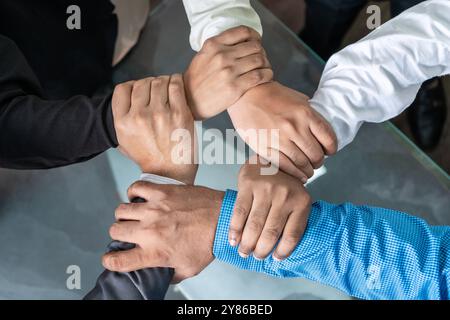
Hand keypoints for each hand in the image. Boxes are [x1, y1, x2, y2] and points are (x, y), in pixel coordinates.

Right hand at [102, 182, 223, 281]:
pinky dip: (133, 193)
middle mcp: (149, 231)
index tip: (112, 259)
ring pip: (120, 211)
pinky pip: (135, 189)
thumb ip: (170, 276)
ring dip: (124, 216)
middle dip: (119, 235)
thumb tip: (161, 277)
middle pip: (115, 231)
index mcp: (154, 253)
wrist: (223, 219)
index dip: (110, 262)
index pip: (117, 261)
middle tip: (129, 234)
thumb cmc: (208, 243)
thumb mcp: (189, 269)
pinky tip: (139, 199)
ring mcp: (154, 209)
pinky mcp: (161, 192)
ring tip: (134, 217)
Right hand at [112, 74, 197, 183]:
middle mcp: (139, 116)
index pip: (122, 89)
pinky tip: (177, 86)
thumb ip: (121, 119)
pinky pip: (176, 85)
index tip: (141, 91)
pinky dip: (177, 81)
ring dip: (164, 81)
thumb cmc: (148, 157)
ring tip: (168, 89)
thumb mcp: (123, 141)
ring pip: (159, 81)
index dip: (132, 87)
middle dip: (150, 84)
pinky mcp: (180, 113)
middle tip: (158, 91)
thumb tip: (125, 98)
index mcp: (122, 122)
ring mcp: (160, 114)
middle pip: (142, 83)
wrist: (169, 173)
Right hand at [184, 26, 272, 119]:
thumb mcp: (203, 55)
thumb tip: (238, 42)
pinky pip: (260, 76)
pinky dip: (267, 75)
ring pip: (259, 60)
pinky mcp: (235, 87)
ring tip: (264, 69)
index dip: (254, 37)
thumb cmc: (197, 80)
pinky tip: (266, 77)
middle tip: (260, 60)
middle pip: (254, 46)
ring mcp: (229, 71)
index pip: (243, 32)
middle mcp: (222, 55)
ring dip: (265, 64)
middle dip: (261, 52)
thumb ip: (219, 46)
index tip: (256, 43)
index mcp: (214, 44)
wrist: (188, 101)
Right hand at [228, 81, 336, 181]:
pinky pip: (285, 166)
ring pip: (302, 163)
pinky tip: (299, 176)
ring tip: (308, 170)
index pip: (328, 139)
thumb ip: (311, 115)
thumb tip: (320, 132)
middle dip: (319, 161)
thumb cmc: (272, 95)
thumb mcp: (298, 99)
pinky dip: (295, 174)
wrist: (247, 94)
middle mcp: (294, 127)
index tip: (329, 152)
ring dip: (308, 170)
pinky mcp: (265, 148)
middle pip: (316, 154)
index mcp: (305, 114)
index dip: (331, 149)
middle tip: (316, 162)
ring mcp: (279, 139)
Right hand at [229, 156, 310, 260]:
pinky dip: (235, 229)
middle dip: (261, 250)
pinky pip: (240, 212)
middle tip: (256, 257)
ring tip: (243, 252)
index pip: (293, 234)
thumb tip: (281, 248)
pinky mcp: (248, 184)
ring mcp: (266, 189)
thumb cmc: (284, 184)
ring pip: (254, 225)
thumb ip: (292, 218)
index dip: (283, 251)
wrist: (271, 158)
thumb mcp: (297, 198)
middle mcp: (285, 195)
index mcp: (301, 201)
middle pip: (271, 233)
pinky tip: (233, 239)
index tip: (276, 258)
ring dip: (247, 244)